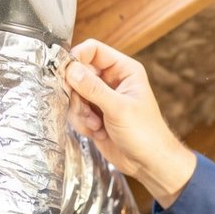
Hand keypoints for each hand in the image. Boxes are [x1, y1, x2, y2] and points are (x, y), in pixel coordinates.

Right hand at [65, 39, 196, 206]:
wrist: (148, 163)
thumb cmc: (145, 134)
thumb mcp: (119, 108)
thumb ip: (93, 88)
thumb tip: (70, 69)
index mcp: (124, 70)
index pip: (93, 50)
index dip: (77, 57)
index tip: (66, 73)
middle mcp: (112, 80)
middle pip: (78, 73)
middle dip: (77, 93)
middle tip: (84, 108)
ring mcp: (102, 98)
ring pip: (74, 94)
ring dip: (79, 111)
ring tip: (96, 124)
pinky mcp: (94, 114)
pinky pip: (76, 111)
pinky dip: (81, 123)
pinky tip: (97, 132)